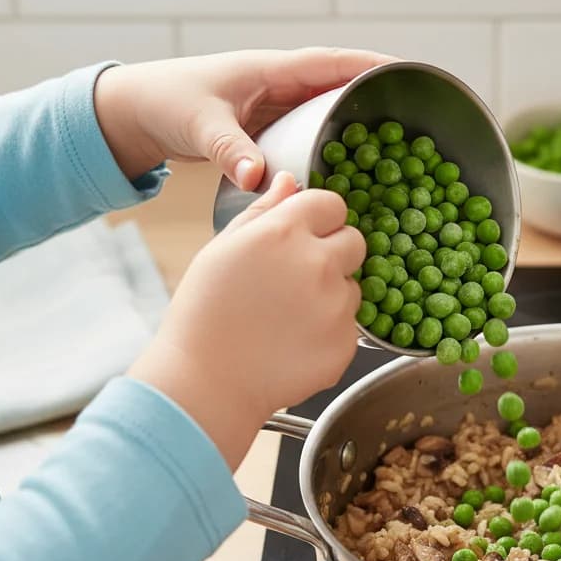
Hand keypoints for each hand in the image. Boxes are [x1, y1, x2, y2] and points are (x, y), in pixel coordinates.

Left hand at [94, 48, 391, 187]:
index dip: (368, 67)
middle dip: (376, 97)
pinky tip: (355, 172)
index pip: (330, 63)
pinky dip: (337, 146)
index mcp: (270, 70)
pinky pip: (314, 134)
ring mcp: (278, 106)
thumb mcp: (199, 124)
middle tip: (417, 118)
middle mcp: (279, 84)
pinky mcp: (272, 129)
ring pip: (330, 111)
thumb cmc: (167, 103)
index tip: (405, 73)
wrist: (140, 112)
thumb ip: (229, 150)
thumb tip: (259, 178)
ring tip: (398, 150)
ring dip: (361, 125)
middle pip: (339, 86)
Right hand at [128, 173, 364, 468]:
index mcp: (285, 232)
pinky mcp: (346, 344)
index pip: (332, 204)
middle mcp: (318, 264)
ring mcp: (336, 306)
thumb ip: (264, 211)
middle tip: (298, 278)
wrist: (208, 379)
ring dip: (332, 295)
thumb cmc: (206, 313)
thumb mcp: (224, 248)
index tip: (309, 234)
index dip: (321, 219)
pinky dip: (330, 332)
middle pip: (355, 242)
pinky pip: (350, 327)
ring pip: (353, 287)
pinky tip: (295, 341)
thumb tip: (290, 181)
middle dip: (334, 253)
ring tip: (289, 315)